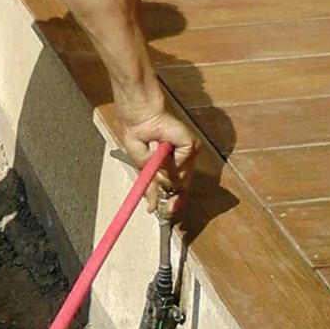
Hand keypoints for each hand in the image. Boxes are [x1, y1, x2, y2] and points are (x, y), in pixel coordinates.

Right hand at [117, 101, 199, 215]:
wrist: (140, 118)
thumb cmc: (138, 135)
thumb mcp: (142, 166)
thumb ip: (152, 184)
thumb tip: (155, 202)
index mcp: (170, 165)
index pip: (176, 186)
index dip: (171, 200)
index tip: (163, 211)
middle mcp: (181, 161)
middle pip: (182, 185)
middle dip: (174, 199)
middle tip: (168, 209)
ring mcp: (187, 154)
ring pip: (180, 177)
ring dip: (163, 170)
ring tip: (152, 152)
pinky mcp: (191, 146)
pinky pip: (180, 164)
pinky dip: (168, 159)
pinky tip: (159, 148)